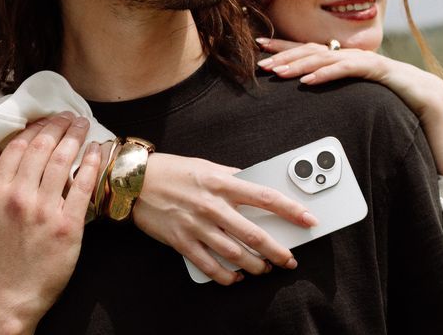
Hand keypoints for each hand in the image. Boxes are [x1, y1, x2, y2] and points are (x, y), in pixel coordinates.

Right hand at [0, 114, 100, 333]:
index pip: (19, 147)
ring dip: (76, 137)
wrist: (11, 294)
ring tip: (84, 125)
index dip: (36, 127)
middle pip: (42, 148)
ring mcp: (44, 211)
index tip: (48, 117)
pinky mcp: (68, 225)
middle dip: (58, 125)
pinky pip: (84, 187)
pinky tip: (97, 150)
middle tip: (70, 115)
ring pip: (62, 161)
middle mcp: (19, 197)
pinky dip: (91, 164)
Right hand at [133, 153, 317, 284]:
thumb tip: (253, 182)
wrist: (134, 182)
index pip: (265, 197)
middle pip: (254, 234)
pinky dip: (226, 276)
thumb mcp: (206, 166)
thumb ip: (231, 176)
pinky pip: (209, 266)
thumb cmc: (172, 171)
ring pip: (235, 254)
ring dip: (254, 266)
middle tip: (289, 259)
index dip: (291, 210)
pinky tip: (235, 278)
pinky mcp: (182, 242)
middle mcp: (212, 206)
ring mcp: (197, 226)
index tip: (308, 219)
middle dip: (277, 251)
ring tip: (263, 269)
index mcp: (222, 183)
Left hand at [256, 37, 442, 175]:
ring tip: (276, 72)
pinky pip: (352, 69)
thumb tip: (315, 117)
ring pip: (329, 58)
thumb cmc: (404, 117)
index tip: (261, 51)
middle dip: (286, 53)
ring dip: (300, 63)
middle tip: (259, 59)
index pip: (314, 55)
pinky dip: (328, 73)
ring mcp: (373, 64)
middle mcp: (360, 60)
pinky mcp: (386, 73)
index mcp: (353, 68)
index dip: (287, 50)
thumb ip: (343, 106)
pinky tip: (309, 81)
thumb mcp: (364, 110)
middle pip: (316, 52)